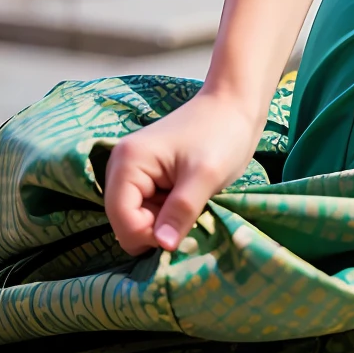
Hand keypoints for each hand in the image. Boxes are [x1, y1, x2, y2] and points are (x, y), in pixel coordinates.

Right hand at [102, 86, 262, 255]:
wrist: (233, 106)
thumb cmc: (222, 134)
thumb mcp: (206, 176)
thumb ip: (181, 211)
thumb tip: (162, 246)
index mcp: (128, 162)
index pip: (122, 220)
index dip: (150, 235)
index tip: (183, 230)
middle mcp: (120, 166)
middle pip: (124, 222)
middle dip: (156, 230)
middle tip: (189, 215)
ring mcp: (131, 171)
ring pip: (136, 219)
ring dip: (163, 223)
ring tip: (190, 205)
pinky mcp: (145, 177)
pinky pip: (147, 210)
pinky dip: (166, 215)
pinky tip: (187, 202)